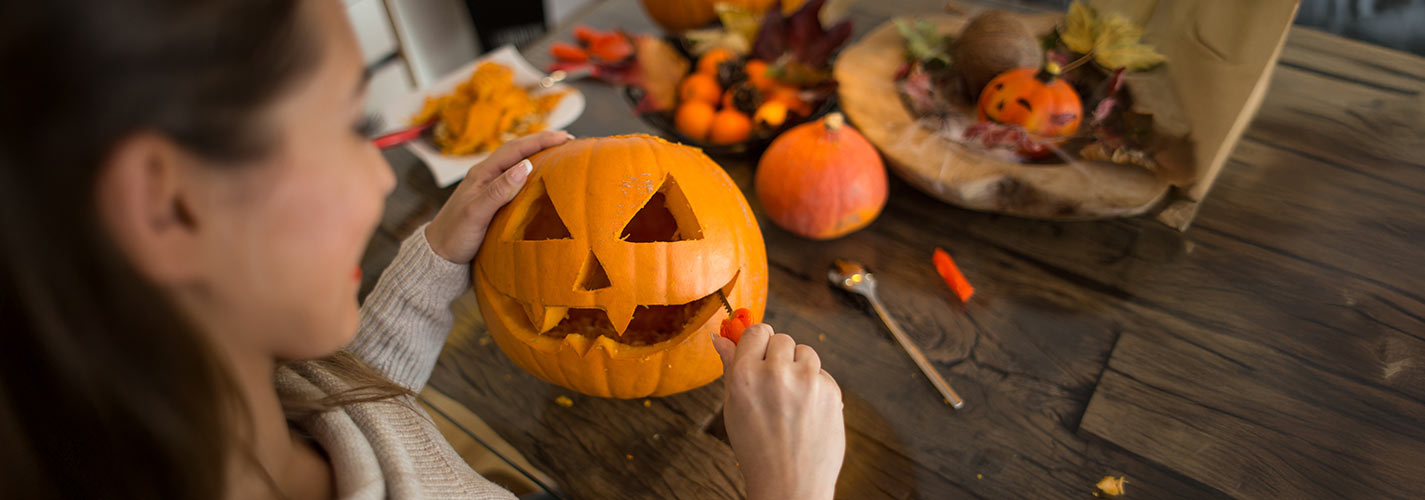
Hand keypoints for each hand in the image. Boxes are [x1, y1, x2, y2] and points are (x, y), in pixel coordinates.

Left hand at [425, 130, 573, 262]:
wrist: (438, 255)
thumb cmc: (455, 235)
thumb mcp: (477, 213)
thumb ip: (499, 190)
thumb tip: (526, 165)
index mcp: (482, 173)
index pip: (515, 150)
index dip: (541, 141)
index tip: (565, 138)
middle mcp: (486, 175)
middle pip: (517, 151)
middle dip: (543, 143)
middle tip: (569, 141)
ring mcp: (488, 187)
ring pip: (516, 163)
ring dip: (538, 155)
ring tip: (560, 153)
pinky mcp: (492, 199)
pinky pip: (515, 178)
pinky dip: (532, 171)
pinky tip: (543, 176)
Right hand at [712, 324, 845, 499]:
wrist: (790, 485)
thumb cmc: (757, 449)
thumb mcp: (733, 408)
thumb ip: (729, 367)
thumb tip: (719, 337)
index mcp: (745, 376)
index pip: (756, 331)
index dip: (757, 343)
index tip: (759, 354)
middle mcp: (776, 373)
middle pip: (782, 339)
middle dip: (779, 356)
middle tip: (774, 386)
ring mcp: (807, 381)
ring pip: (805, 352)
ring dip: (799, 367)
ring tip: (791, 400)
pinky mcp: (832, 391)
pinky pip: (822, 373)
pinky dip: (816, 387)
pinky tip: (806, 412)